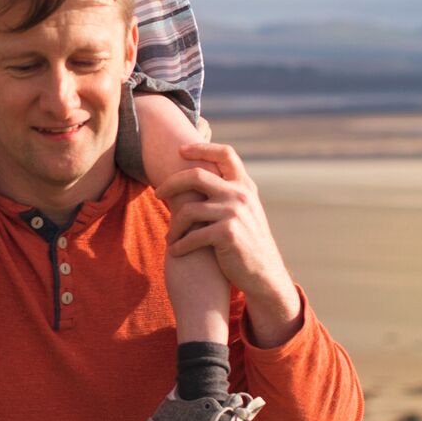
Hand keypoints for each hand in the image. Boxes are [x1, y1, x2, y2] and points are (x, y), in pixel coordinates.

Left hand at [157, 142, 304, 344]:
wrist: (263, 273)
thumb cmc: (247, 241)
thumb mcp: (244, 210)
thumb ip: (228, 191)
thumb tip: (201, 172)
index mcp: (245, 186)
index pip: (225, 154)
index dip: (202, 148)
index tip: (181, 150)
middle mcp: (240, 195)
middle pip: (196, 175)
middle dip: (171, 183)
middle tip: (158, 193)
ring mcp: (234, 213)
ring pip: (188, 210)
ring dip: (174, 226)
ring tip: (170, 236)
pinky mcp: (227, 233)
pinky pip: (192, 235)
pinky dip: (180, 245)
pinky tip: (175, 251)